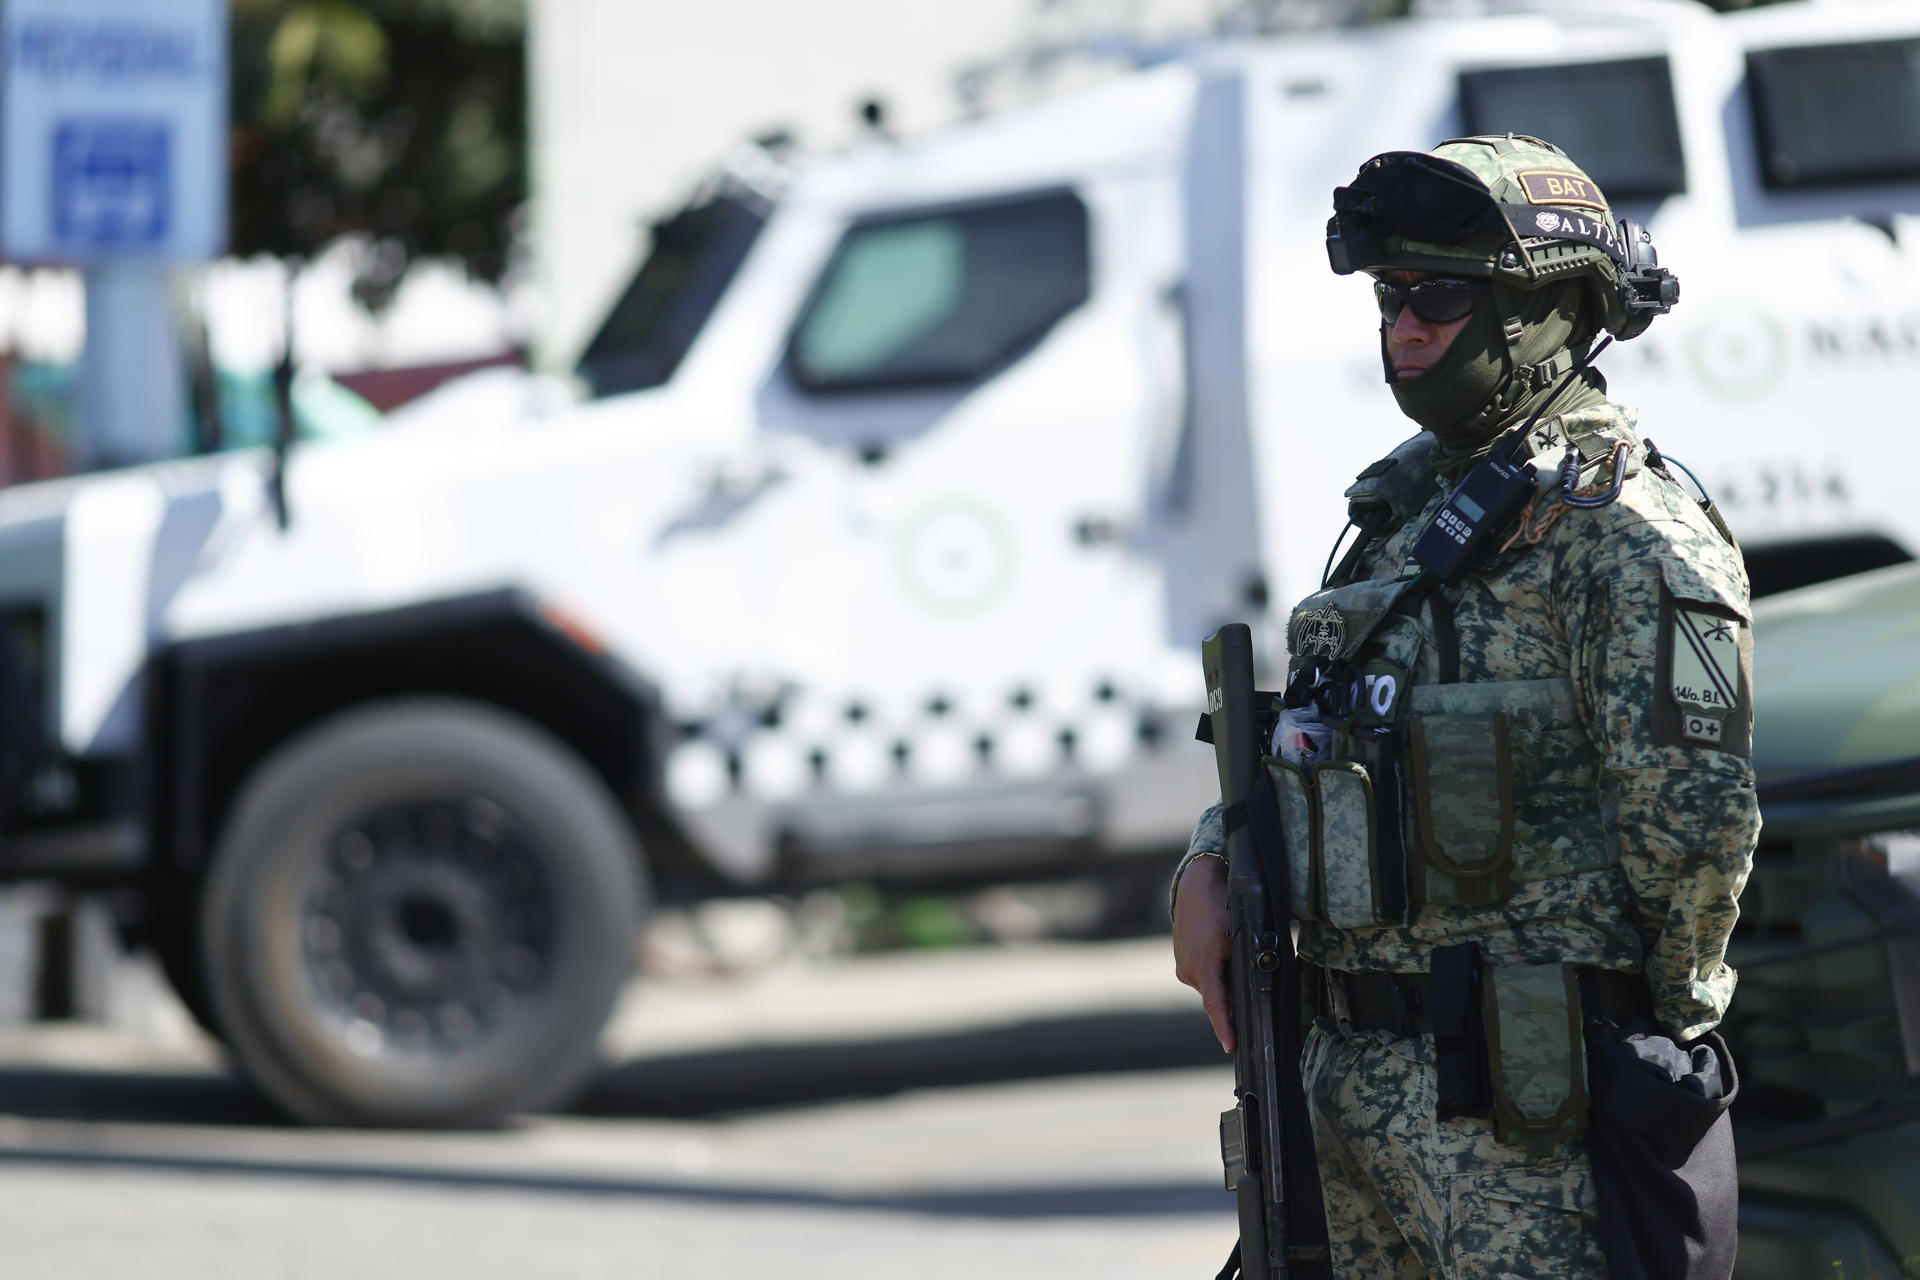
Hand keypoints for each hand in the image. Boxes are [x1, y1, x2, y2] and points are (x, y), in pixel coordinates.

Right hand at [1172, 853, 1233, 1051]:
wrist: (1195, 884)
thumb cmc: (1220, 904)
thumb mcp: (1240, 931)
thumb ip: (1249, 959)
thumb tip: (1266, 979)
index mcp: (1203, 965)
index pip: (1216, 1005)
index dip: (1224, 1028)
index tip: (1230, 1047)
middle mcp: (1189, 970)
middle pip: (1217, 997)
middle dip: (1233, 1002)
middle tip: (1252, 1005)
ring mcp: (1184, 966)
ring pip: (1211, 986)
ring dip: (1225, 983)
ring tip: (1236, 962)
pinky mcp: (1183, 961)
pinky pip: (1204, 976)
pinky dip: (1216, 973)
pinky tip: (1225, 956)